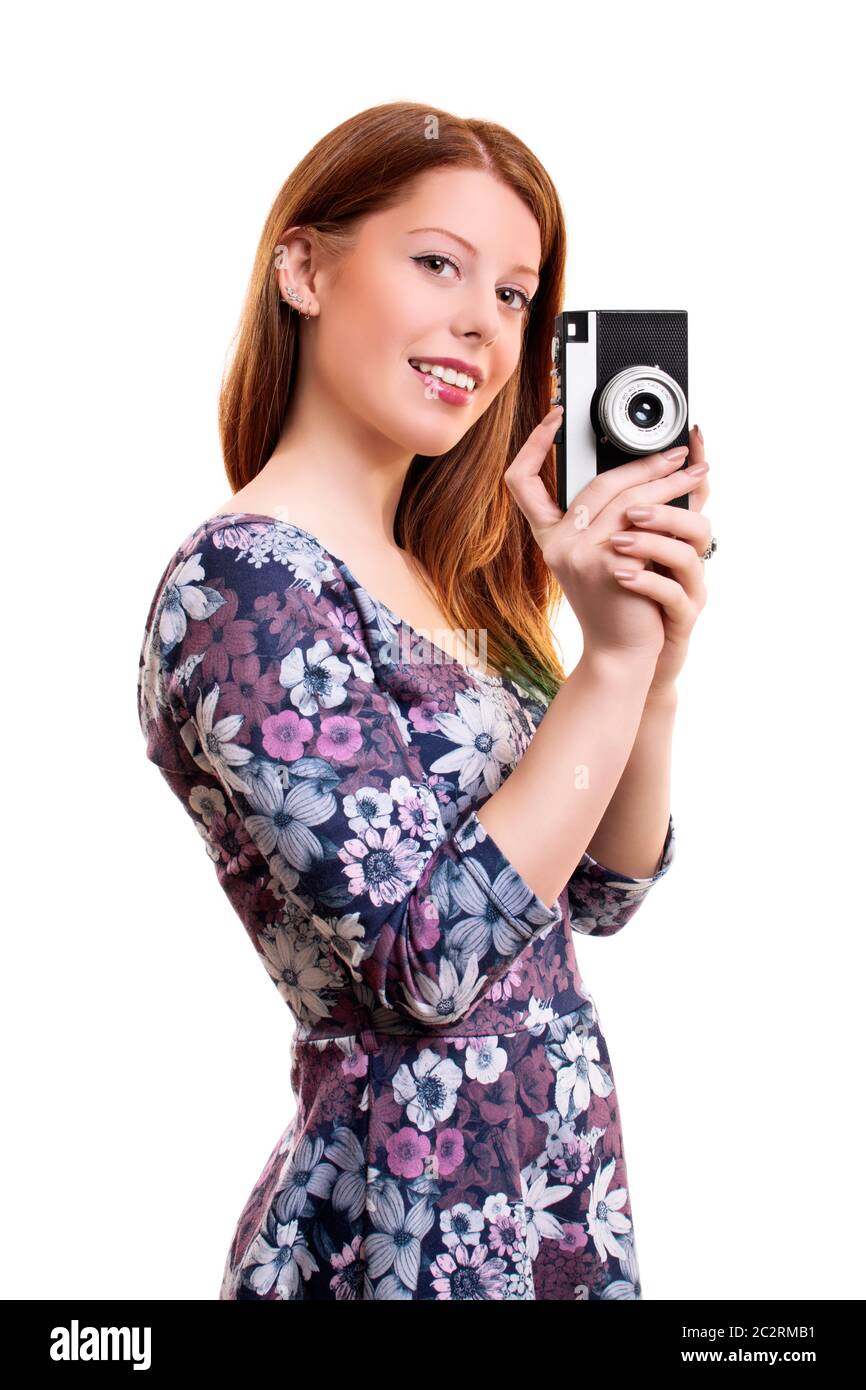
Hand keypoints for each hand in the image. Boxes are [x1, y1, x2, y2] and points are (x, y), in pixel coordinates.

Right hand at [504, 406, 707, 663]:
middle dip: (642, 463)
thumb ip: (621, 516)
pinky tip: (693, 505)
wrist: (623, 652)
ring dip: (667, 481)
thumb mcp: (614, 554)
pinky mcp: (605, 563)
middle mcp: (556, 543)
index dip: (532, 445)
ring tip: (695, 474)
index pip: (521, 482)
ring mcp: (577, 553)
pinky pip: (642, 522)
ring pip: (626, 498)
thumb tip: (653, 467)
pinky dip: (671, 509)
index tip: (555, 416)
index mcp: (551, 537)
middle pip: (596, 482)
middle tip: (678, 454)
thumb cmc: (622, 605)